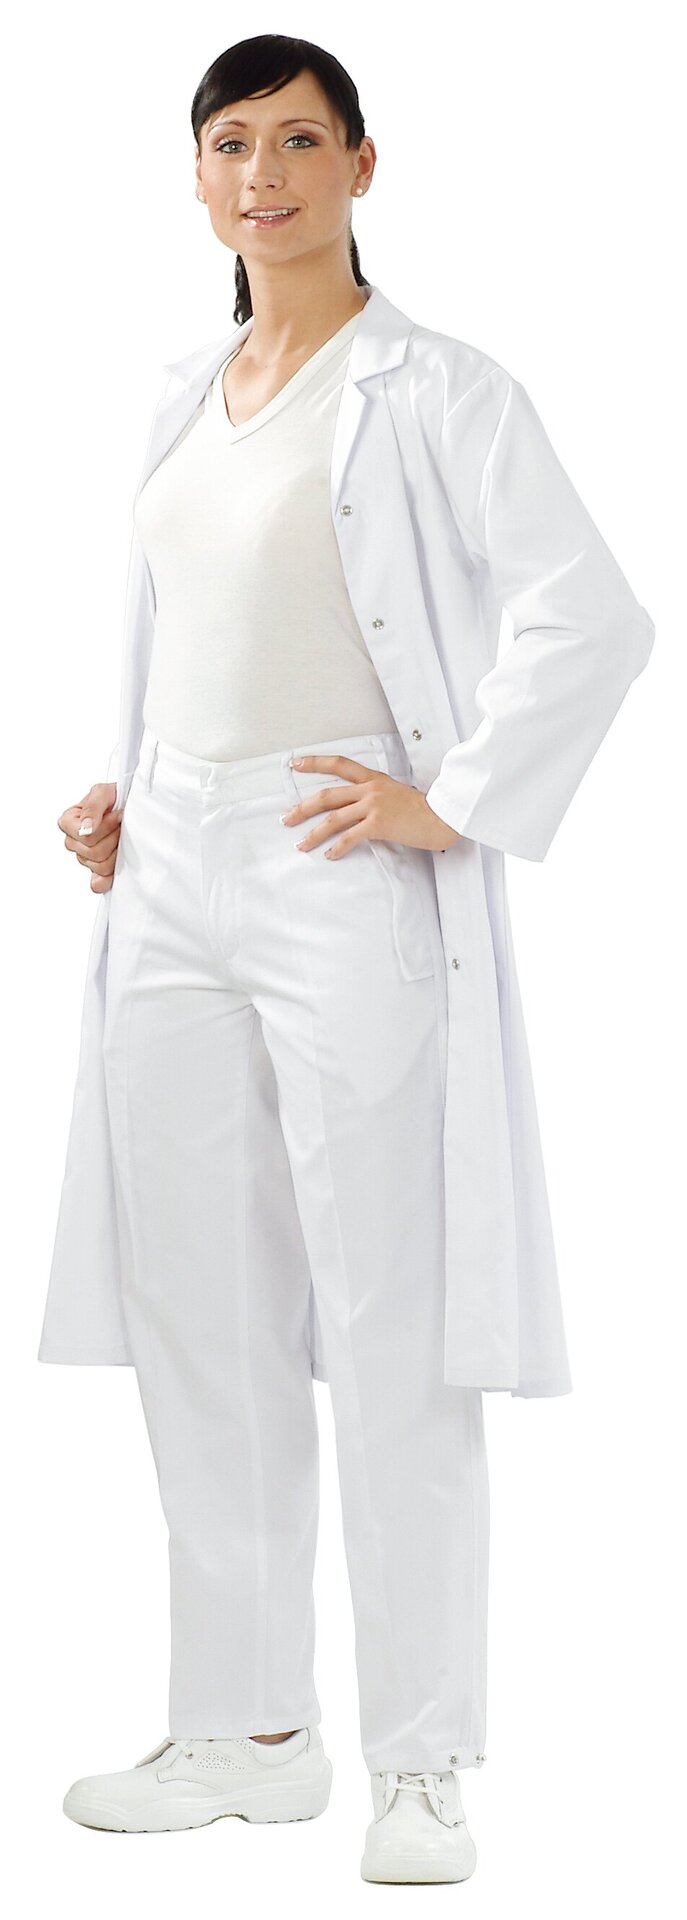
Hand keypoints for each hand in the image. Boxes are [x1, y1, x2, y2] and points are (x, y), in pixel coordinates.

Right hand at [57, 781, 122, 892]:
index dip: (106, 827)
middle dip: (114, 838)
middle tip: (121, 826)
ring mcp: (84, 858)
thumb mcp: (103, 792)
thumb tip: (86, 828)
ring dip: (117, 851)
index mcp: (69, 823)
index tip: (117, 814)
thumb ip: (92, 807)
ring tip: (121, 837)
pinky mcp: (97, 872)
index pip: (86, 837)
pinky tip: (117, 865)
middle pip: (94, 853)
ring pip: (101, 866)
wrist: (130, 806)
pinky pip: (98, 884)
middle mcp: (73, 842)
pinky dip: (109, 878)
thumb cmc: (114, 798)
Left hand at [281, 753, 462, 857]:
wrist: (442, 816)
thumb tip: (359, 808)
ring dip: (313, 834)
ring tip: (301, 845)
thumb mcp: (396, 793)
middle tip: (286, 818)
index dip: (315, 762)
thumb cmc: (423, 809)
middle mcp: (370, 789)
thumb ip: (376, 796)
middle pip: (327, 795)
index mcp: (374, 778)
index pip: (339, 764)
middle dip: (302, 808)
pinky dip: (337, 848)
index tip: (296, 763)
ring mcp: (373, 806)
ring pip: (333, 819)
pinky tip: (329, 855)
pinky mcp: (378, 824)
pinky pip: (350, 837)